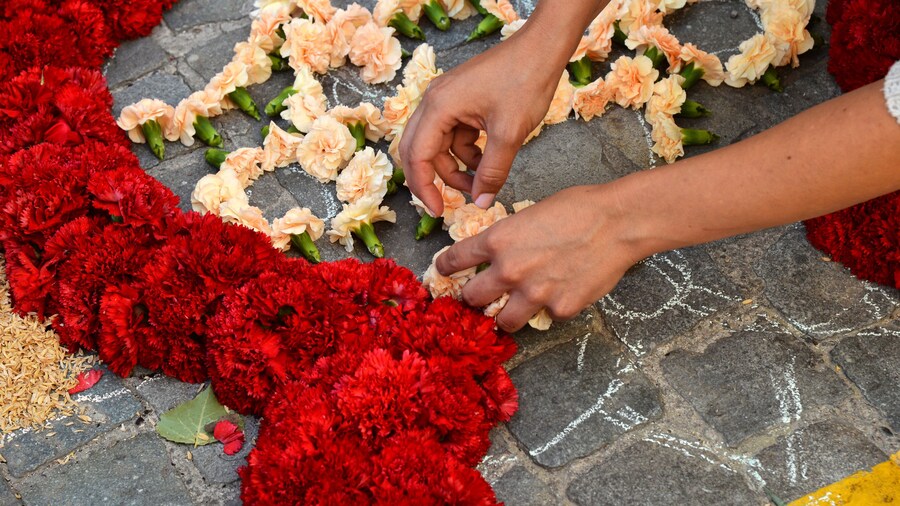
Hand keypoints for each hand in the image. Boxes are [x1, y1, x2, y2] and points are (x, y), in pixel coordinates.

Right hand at [400, 25, 564, 215]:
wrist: (541, 48)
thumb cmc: (525, 80)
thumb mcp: (509, 134)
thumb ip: (492, 172)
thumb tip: (481, 202)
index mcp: (439, 107)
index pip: (417, 156)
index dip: (424, 188)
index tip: (438, 211)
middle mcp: (435, 101)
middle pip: (419, 151)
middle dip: (434, 179)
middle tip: (447, 204)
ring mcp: (447, 100)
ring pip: (439, 146)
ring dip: (456, 167)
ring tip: (482, 181)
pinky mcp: (460, 101)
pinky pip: (454, 135)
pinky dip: (466, 152)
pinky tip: (487, 160)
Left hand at [436, 184, 644, 331]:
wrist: (618, 222)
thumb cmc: (578, 208)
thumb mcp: (530, 215)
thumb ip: (508, 238)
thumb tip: (498, 254)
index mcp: (497, 240)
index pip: (455, 260)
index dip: (446, 267)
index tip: (442, 271)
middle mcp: (509, 271)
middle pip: (472, 299)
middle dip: (473, 298)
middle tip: (480, 296)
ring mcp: (534, 294)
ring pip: (503, 321)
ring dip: (505, 315)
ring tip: (514, 309)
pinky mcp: (560, 309)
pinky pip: (545, 317)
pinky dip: (549, 309)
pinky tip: (561, 293)